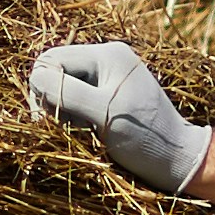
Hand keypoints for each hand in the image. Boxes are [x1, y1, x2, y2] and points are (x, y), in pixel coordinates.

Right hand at [23, 39, 206, 195]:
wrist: (178, 160)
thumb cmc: (145, 137)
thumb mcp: (104, 114)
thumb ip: (67, 93)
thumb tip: (35, 78)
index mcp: (107, 55)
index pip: (51, 59)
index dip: (42, 88)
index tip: (48, 120)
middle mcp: (107, 59)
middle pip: (55, 71)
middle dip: (51, 99)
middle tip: (64, 128)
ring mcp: (109, 77)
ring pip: (63, 86)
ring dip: (63, 110)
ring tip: (82, 131)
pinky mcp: (110, 96)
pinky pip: (77, 99)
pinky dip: (74, 116)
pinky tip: (88, 132)